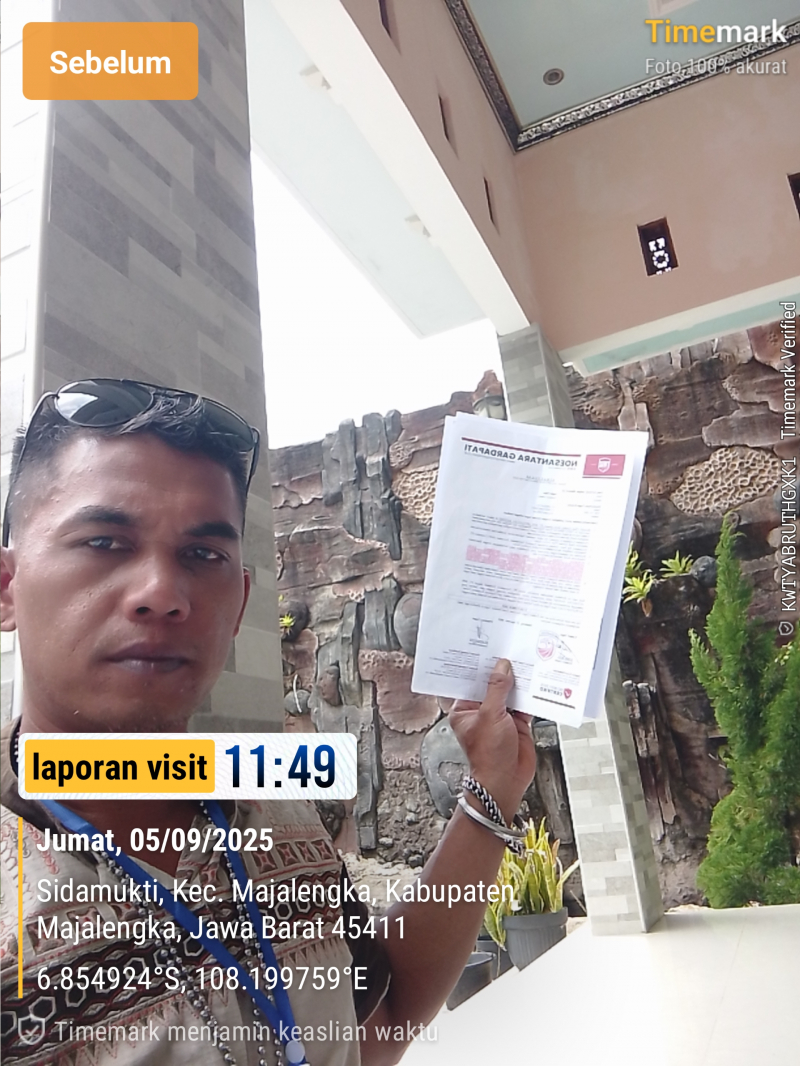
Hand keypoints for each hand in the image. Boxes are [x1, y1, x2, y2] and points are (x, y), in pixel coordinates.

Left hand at [448, 659, 536, 822]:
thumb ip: (497, 689)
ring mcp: (500, 717)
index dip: (482, 667)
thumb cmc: (489, 755)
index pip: (472, 682)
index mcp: (465, 709)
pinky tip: (538, 683)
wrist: (506, 781)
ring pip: (510, 694)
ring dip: (519, 683)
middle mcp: (482, 711)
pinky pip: (524, 705)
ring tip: (528, 662)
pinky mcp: (517, 724)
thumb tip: (502, 667)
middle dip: (503, 672)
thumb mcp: (490, 716)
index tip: (491, 649)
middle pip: (493, 686)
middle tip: (512, 650)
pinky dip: (531, 696)